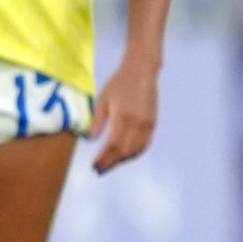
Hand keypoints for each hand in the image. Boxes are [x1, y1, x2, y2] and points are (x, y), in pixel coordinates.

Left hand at [89, 57, 159, 173]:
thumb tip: (89, 140)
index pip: (113, 145)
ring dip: (123, 160)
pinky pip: (144, 144)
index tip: (94, 166)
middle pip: (125, 151)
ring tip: (109, 164)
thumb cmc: (119, 83)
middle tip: (99, 169)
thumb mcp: (103, 100)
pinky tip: (124, 155)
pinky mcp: (153, 123)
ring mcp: (148, 124)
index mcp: (123, 116)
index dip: (104, 158)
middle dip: (111, 162)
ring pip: (136, 150)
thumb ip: (97, 121)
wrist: (142, 71)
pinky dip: (134, 153)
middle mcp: (138, 123)